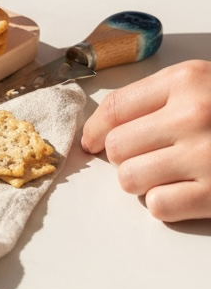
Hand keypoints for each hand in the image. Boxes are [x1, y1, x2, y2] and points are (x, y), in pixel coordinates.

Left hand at [82, 61, 210, 221]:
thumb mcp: (203, 84)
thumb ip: (155, 98)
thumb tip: (99, 129)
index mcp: (187, 81)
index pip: (114, 108)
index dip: (94, 129)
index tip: (90, 141)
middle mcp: (194, 115)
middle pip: (116, 146)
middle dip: (124, 156)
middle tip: (147, 156)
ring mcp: (207, 157)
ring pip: (129, 178)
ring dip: (141, 181)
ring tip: (166, 174)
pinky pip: (159, 206)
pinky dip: (165, 204)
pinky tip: (185, 192)